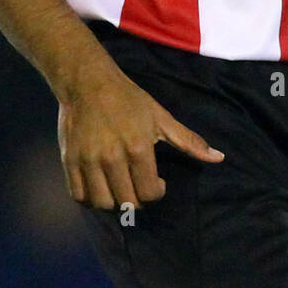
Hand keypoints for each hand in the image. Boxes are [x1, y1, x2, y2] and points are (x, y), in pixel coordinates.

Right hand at [57, 60, 223, 209]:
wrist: (87, 83)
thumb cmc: (129, 100)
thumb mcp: (161, 117)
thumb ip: (188, 141)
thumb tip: (218, 158)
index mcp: (138, 148)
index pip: (150, 193)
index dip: (158, 192)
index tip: (158, 182)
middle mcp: (112, 158)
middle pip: (128, 202)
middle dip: (138, 199)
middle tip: (139, 185)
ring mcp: (88, 162)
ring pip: (103, 204)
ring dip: (115, 202)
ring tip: (120, 188)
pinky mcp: (69, 162)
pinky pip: (79, 196)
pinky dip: (90, 199)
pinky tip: (100, 187)